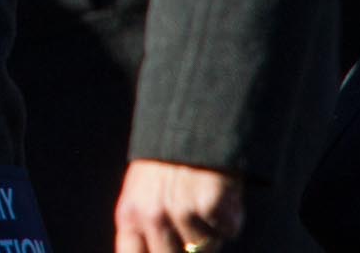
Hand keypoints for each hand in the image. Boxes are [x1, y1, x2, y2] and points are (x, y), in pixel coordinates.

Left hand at [114, 159, 244, 252]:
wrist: (193, 121)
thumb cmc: (167, 163)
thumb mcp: (143, 194)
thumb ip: (146, 228)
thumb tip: (159, 250)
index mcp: (129, 214)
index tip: (170, 249)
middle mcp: (151, 216)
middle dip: (188, 250)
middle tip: (193, 223)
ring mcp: (180, 211)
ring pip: (205, 248)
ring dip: (211, 231)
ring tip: (202, 198)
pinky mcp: (210, 205)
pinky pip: (228, 230)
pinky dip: (230, 217)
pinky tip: (220, 191)